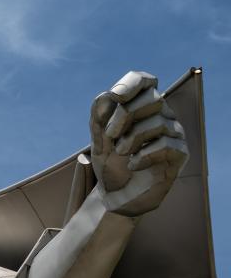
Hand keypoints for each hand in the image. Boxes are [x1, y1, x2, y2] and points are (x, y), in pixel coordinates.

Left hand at [90, 70, 188, 216]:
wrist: (117, 196)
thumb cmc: (110, 164)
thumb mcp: (98, 141)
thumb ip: (98, 118)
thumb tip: (106, 96)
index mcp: (141, 108)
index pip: (145, 81)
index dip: (132, 83)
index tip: (115, 96)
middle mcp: (161, 115)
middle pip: (152, 98)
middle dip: (124, 115)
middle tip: (110, 135)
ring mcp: (173, 133)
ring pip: (158, 122)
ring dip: (132, 138)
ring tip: (121, 153)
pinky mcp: (179, 153)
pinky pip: (166, 144)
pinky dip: (143, 155)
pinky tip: (133, 165)